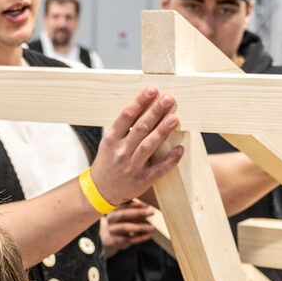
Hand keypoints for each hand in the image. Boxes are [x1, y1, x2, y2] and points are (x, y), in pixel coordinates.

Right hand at [88, 88, 183, 204]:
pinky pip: (159, 169)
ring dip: (162, 131)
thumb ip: (125, 127)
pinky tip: (180, 149)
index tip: (152, 90)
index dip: (139, 102)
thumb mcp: (110, 142)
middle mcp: (120, 152)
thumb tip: (146, 105)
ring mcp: (131, 167)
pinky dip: (170, 159)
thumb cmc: (109, 161)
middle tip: (168, 99)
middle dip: (155, 112)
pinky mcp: (142, 181)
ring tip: (174, 118)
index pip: (126, 116)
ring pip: (148, 146)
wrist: (101, 190)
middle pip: (140, 128)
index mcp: (111, 139)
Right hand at [100, 201, 156, 253]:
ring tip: (151, 227)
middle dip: (138, 213)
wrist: (108, 239)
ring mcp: (112, 231)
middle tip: (151, 212)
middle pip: (123, 214)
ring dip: (140, 226)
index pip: (123, 204)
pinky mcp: (116, 241)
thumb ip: (132, 209)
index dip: (134, 204)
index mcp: (112, 209)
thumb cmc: (120, 223)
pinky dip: (140, 237)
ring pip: (125, 228)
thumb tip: (147, 208)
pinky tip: (148, 235)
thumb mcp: (123, 214)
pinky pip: (129, 239)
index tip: (146, 205)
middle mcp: (110, 219)